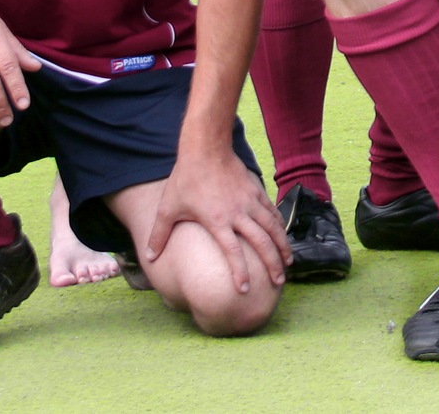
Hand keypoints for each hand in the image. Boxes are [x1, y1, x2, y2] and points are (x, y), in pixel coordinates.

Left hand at [143, 143, 290, 291]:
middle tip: (279, 281)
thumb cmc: (186, 179)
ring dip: (282, 246)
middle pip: (261, 242)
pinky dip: (279, 225)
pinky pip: (272, 212)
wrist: (206, 148)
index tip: (244, 290)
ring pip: (272, 227)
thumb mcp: (168, 208)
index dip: (239, 272)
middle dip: (272, 264)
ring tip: (288, 263)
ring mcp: (250, 201)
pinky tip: (282, 235)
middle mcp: (238, 213)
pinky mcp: (256, 191)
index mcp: (217, 221)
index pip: (232, 252)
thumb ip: (159, 234)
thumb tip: (149, 258)